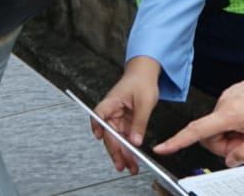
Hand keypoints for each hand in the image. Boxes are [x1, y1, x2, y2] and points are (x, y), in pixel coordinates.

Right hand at [92, 58, 161, 174]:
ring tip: (130, 167)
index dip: (98, 126)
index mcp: (111, 103)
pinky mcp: (124, 123)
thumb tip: (135, 141)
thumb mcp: (145, 101)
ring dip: (123, 154)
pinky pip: (124, 138)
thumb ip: (140, 122)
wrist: (145, 75)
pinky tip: (132, 159)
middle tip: (123, 165)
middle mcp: (110, 113)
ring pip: (117, 140)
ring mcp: (117, 119)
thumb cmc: (142, 81)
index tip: (100, 136)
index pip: (99, 115)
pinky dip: (128, 148)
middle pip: (110, 135)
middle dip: (116, 152)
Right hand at [153, 66, 243, 167]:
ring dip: (235, 132)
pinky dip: (239, 122)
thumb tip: (230, 159)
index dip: (176, 142)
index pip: (196, 131)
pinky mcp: (235, 93)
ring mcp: (229, 95)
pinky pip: (229, 115)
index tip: (161, 148)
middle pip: (210, 134)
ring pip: (221, 125)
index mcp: (229, 113)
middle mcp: (225, 102)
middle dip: (226, 143)